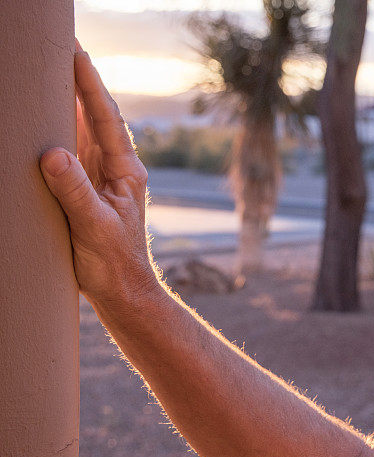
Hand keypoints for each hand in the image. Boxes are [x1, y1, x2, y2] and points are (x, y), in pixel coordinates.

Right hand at [40, 44, 157, 303]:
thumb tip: (53, 154)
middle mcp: (116, 167)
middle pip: (95, 116)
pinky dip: (59, 130)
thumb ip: (75, 191)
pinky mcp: (87, 190)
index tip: (76, 54)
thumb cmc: (115, 262)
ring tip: (50, 72)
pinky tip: (46, 118)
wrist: (122, 291)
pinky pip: (72, 152)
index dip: (90, 85)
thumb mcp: (95, 226)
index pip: (106, 119)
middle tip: (60, 49)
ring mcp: (102, 177)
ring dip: (68, 102)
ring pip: (83, 131)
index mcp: (126, 170)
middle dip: (79, 83)